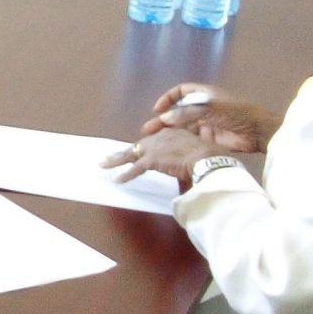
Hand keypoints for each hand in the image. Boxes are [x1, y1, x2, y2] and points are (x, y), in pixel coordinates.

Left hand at [101, 127, 223, 187]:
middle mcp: (161, 137)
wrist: (208, 158)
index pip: (153, 141)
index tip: (137, 152)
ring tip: (103, 165)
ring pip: (131, 154)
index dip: (144, 148)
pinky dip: (126, 175)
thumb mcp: (196, 152)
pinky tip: (118, 180)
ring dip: (116, 160)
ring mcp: (155, 148)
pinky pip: (136, 169)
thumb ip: (186, 156)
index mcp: (172, 133)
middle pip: (138, 145)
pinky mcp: (153, 160)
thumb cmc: (209, 156)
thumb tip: (184, 169)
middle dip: (124, 152)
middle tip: (110, 157)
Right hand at [144, 83, 280, 153]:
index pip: (181, 92)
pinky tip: (169, 148)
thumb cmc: (236, 113)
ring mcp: (205, 123)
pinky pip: (189, 138)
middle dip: (163, 120)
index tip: (158, 109)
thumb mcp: (210, 108)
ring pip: (181, 127)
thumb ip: (186, 113)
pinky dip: (178, 141)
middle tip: (148, 130)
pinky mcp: (208, 138)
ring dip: (168, 132)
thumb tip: (164, 118)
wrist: (258, 132)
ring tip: (154, 141)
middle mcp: (202, 108)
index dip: (168, 98)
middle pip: (178, 112)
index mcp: (204, 95)